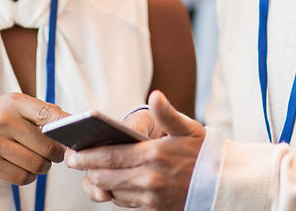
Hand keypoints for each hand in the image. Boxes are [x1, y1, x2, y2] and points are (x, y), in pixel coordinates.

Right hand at [0, 92, 68, 185]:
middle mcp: (2, 120)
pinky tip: (25, 167)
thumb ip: (44, 112)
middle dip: (56, 154)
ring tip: (39, 160)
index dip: (64, 126)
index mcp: (14, 102)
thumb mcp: (18, 106)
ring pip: (36, 165)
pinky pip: (22, 177)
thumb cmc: (2, 120)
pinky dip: (30, 176)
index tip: (74, 135)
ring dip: (43, 166)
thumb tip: (73, 124)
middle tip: (55, 154)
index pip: (46, 114)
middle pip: (47, 147)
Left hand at [68, 90, 205, 209]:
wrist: (223, 183)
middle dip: (87, 169)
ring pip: (113, 191)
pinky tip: (112, 183)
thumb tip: (155, 95)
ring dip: (99, 182)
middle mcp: (150, 178)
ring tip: (90, 171)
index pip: (111, 156)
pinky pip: (126, 202)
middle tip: (74, 161)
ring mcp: (152, 196)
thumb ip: (167, 113)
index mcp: (154, 155)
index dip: (87, 156)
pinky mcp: (155, 208)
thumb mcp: (188, 127)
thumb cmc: (203, 151)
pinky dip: (116, 193)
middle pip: (106, 176)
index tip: (72, 153)